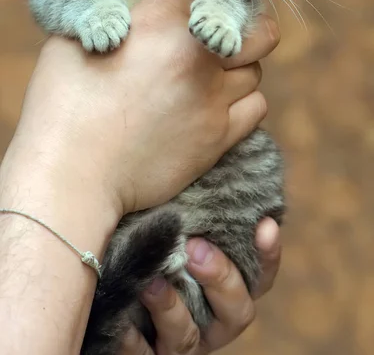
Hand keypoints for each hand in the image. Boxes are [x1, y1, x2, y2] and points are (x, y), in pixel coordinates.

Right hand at [7, 0, 279, 221]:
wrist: (72, 172)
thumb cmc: (63, 102)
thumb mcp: (77, 36)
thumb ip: (116, 11)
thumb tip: (141, 4)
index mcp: (162, 20)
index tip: (193, 4)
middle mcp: (197, 53)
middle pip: (256, 29)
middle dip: (244, 31)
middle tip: (220, 40)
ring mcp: (212, 97)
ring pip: (255, 70)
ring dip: (237, 70)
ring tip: (208, 78)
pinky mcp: (218, 136)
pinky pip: (256, 107)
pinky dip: (242, 104)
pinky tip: (215, 106)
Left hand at [119, 218, 280, 354]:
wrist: (104, 269)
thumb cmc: (147, 236)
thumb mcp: (176, 221)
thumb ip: (201, 205)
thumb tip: (225, 152)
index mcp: (227, 288)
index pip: (261, 276)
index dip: (267, 254)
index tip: (264, 224)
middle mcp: (211, 320)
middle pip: (237, 311)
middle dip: (220, 278)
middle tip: (196, 247)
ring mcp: (181, 342)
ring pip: (189, 337)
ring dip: (172, 308)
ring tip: (152, 281)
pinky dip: (133, 337)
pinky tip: (123, 314)